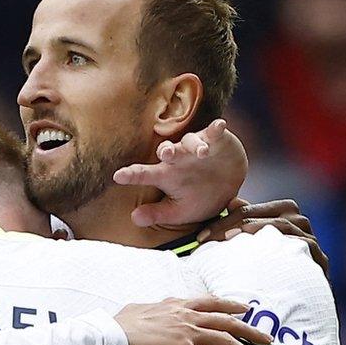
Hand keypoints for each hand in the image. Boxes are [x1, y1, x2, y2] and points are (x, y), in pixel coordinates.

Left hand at [113, 119, 248, 228]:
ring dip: (196, 145)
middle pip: (168, 151)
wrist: (227, 184)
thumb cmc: (198, 197)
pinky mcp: (215, 141)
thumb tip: (134, 218)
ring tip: (202, 152)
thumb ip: (157, 213)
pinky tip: (219, 125)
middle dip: (167, 150)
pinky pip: (214, 133)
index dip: (132, 175)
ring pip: (191, 142)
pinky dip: (216, 129)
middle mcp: (178, 158)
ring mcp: (196, 148)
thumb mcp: (178, 211)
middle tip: (165, 153)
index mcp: (166, 175)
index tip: (118, 176)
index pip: (145, 174)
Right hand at [115, 295, 269, 344]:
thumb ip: (148, 311)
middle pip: (226, 320)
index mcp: (175, 304)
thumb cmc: (117, 326)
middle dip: (250, 329)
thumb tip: (144, 314)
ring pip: (226, 341)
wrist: (110, 336)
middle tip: (267, 338)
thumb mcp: (135, 311)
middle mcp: (186, 315)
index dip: (229, 304)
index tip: (244, 307)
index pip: (209, 302)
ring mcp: (187, 333)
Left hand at [197, 198, 328, 272]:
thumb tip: (232, 202)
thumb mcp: (254, 247)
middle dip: (233, 225)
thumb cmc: (272, 273)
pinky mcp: (320, 259)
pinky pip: (301, 246)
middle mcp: (299, 222)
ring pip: (281, 227)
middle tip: (208, 241)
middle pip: (263, 217)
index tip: (199, 239)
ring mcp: (310, 239)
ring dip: (253, 232)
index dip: (222, 222)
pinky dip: (280, 247)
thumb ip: (245, 222)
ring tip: (227, 244)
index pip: (248, 211)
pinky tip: (259, 256)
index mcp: (283, 213)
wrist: (303, 304)